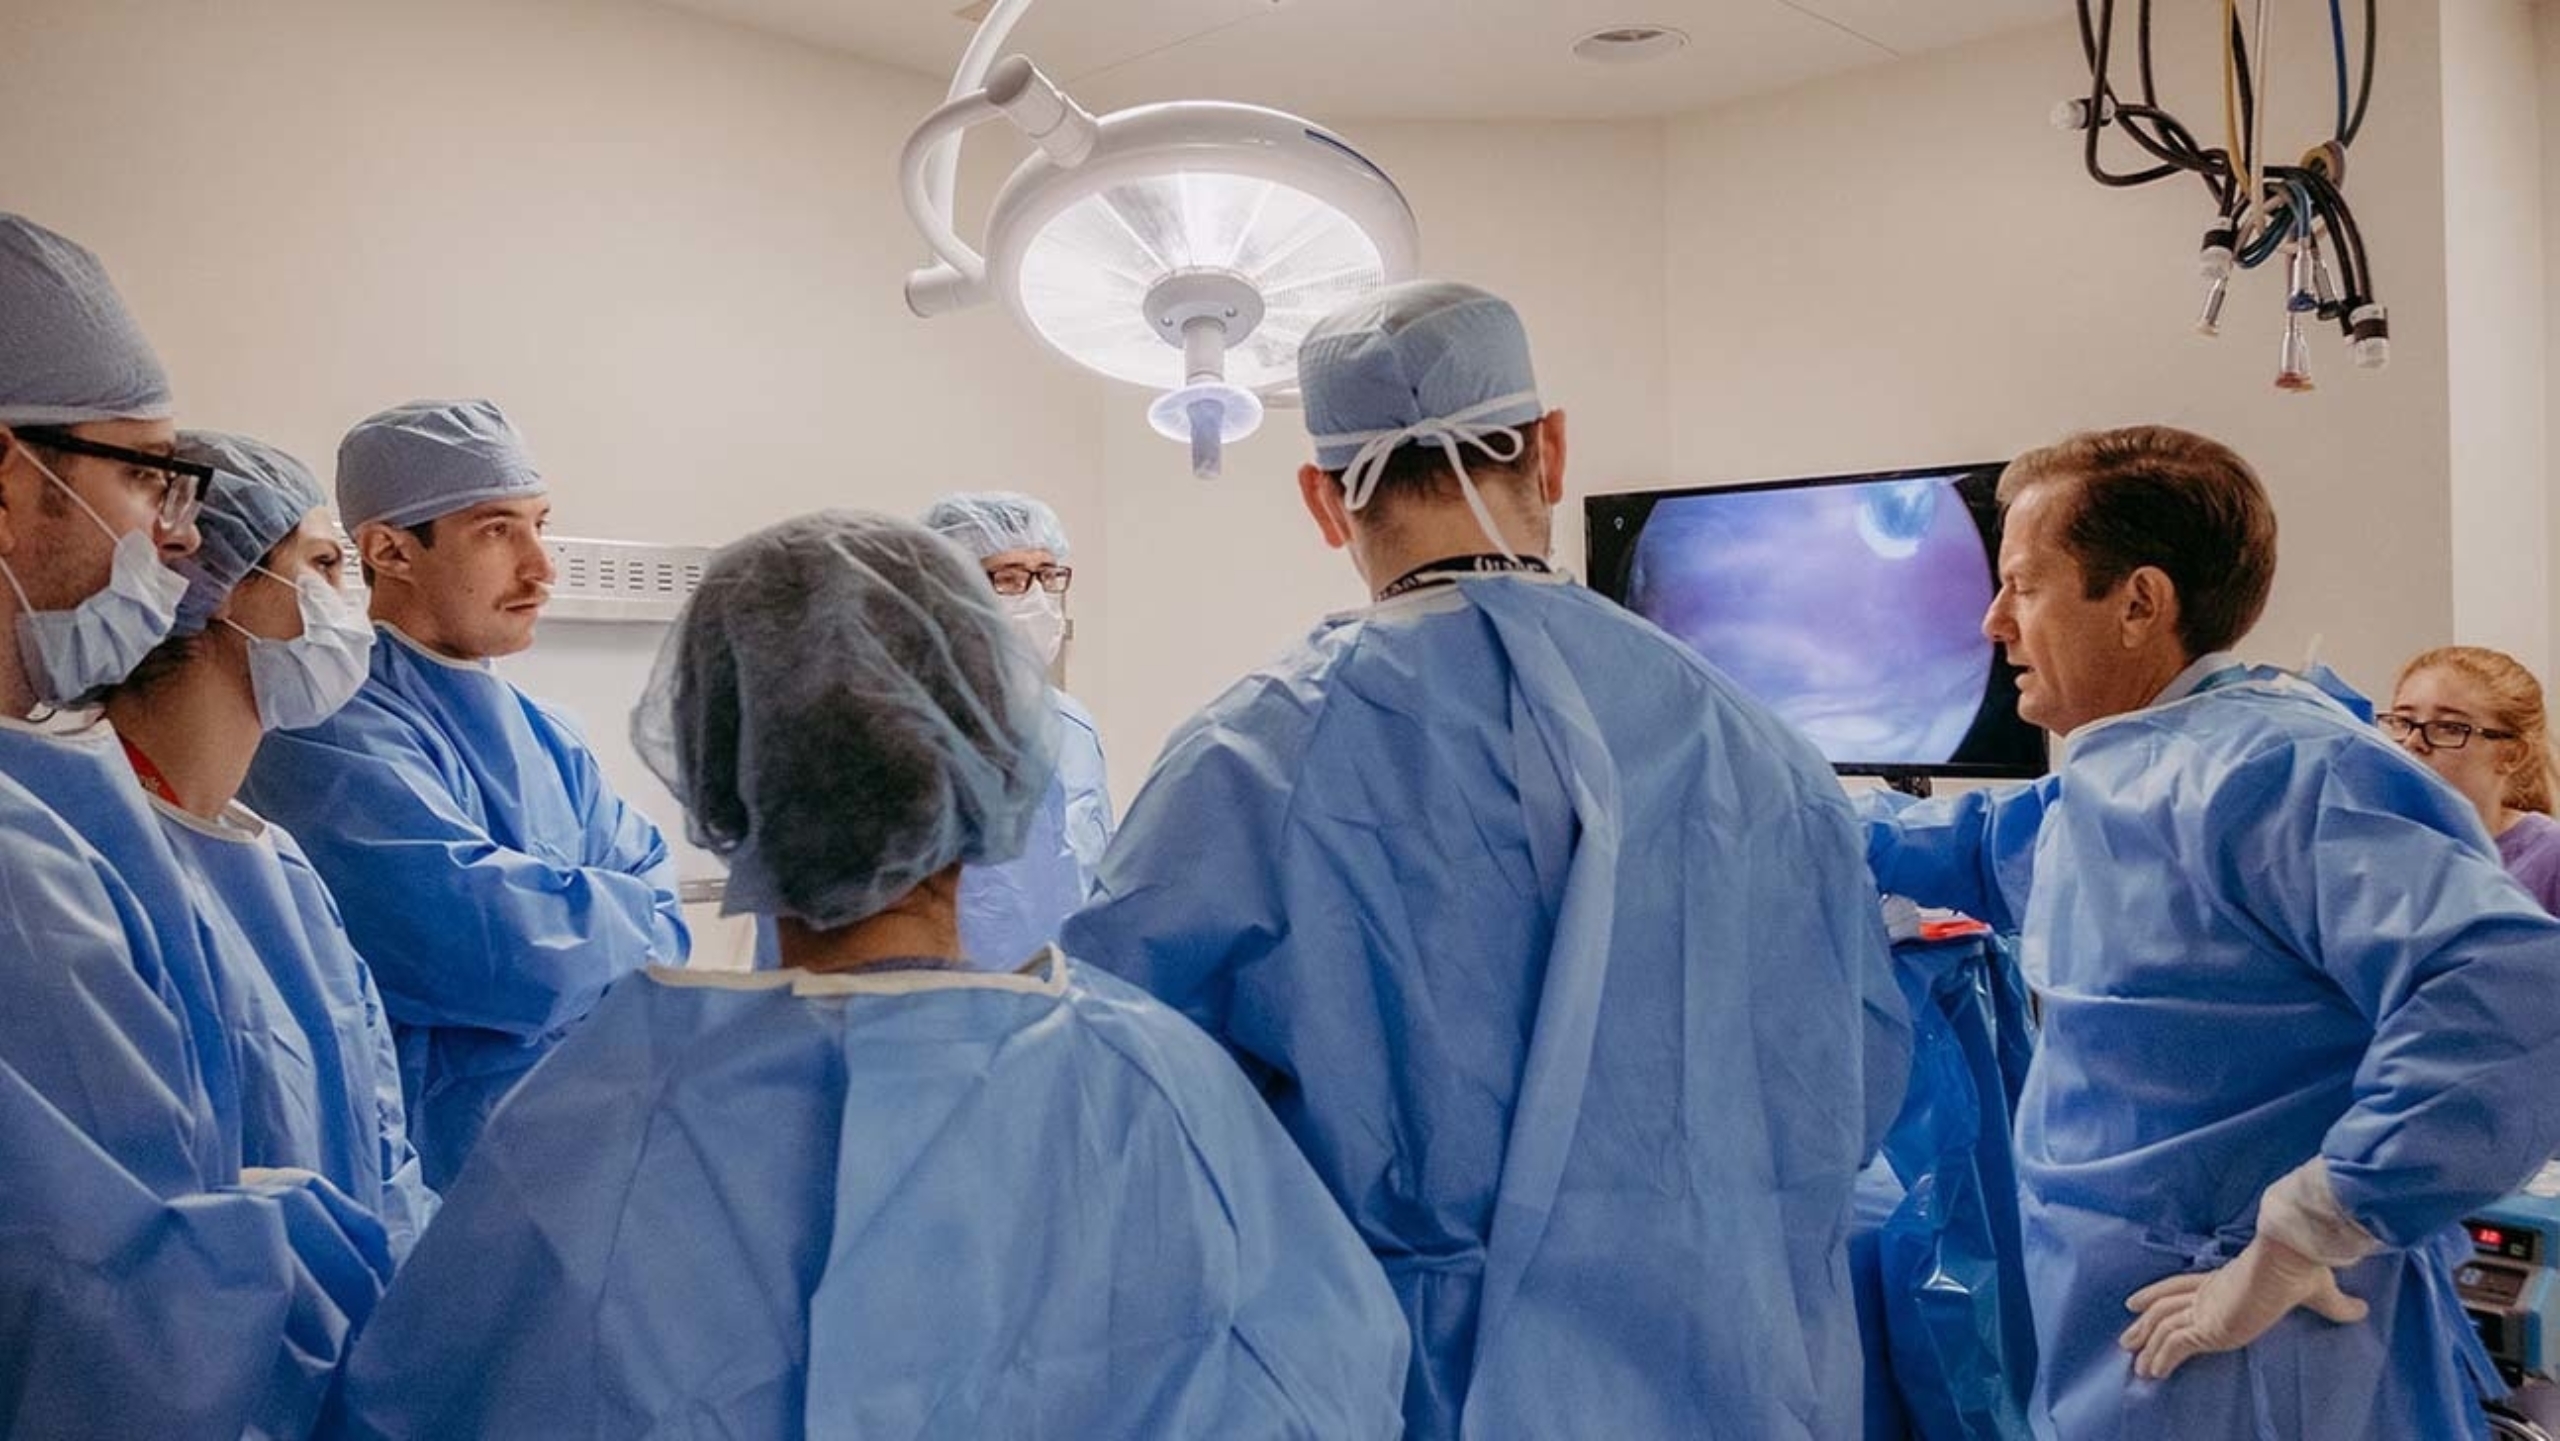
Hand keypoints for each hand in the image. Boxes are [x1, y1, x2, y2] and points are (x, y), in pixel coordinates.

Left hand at [2117, 1234, 2369, 1379]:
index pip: (2181, 1286)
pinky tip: (2153, 1371)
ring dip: (2148, 1346)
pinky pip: (2175, 1343)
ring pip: (2164, 1326)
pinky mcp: (2208, 1323)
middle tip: (2127, 1341)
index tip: (2136, 1304)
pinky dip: (2162, 1357)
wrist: (2293, 1256)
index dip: (2157, 1295)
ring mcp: (2206, 1308)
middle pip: (2164, 1306)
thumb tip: (2360, 1309)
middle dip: (2144, 1325)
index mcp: (2224, 1279)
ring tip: (2137, 1365)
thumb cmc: (2302, 1268)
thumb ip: (2336, 1304)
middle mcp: (2209, 1292)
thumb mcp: (2320, 1290)